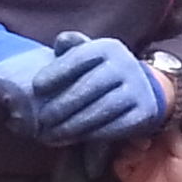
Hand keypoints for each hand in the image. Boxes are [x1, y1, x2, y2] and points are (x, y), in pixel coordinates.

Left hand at [26, 34, 170, 146]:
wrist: (144, 89)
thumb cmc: (102, 73)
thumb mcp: (89, 55)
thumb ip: (71, 48)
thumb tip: (61, 42)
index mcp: (108, 48)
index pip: (80, 57)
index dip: (57, 72)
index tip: (36, 88)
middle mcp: (126, 65)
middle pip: (90, 86)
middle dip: (63, 105)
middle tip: (43, 119)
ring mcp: (138, 89)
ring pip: (102, 110)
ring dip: (74, 125)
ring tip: (53, 135)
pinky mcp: (144, 113)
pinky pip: (116, 127)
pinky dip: (93, 134)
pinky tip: (75, 139)